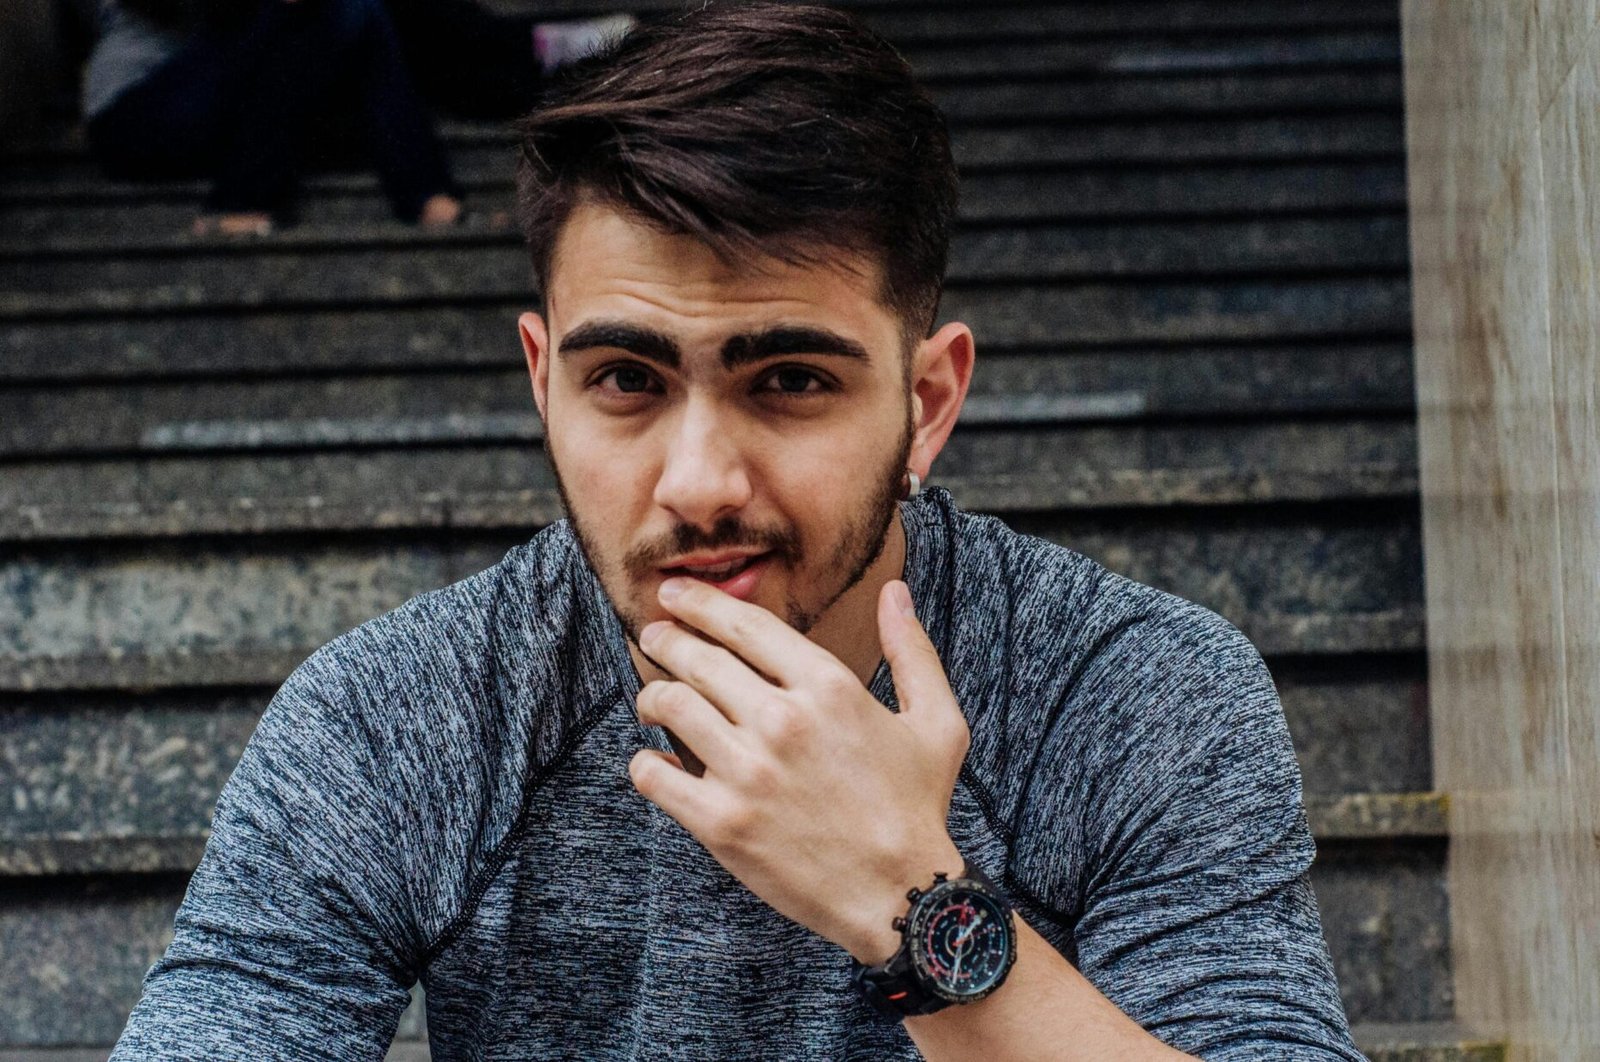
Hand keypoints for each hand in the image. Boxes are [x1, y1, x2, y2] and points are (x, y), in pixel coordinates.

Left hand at [628, 577, 970, 963]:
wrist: (901, 893)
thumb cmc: (917, 807)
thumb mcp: (936, 722)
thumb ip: (912, 650)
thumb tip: (896, 591)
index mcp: (829, 687)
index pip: (745, 625)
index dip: (701, 602)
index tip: (675, 595)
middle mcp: (783, 720)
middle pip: (697, 658)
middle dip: (666, 639)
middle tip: (653, 637)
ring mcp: (748, 772)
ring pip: (669, 706)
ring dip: (652, 696)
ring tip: (652, 701)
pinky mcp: (722, 822)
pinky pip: (654, 776)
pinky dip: (644, 762)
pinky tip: (653, 761)